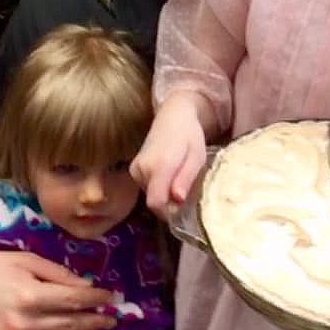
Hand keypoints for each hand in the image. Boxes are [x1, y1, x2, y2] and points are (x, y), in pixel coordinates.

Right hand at [0, 251, 116, 329]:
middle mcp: (26, 323)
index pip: (74, 299)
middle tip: (114, 319)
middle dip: (94, 321)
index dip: (96, 299)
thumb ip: (56, 274)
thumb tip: (85, 286)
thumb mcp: (24, 260)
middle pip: (70, 324)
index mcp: (32, 295)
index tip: (113, 297)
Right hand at [131, 91, 210, 214]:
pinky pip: (147, 188)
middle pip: (154, 202)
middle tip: (187, 189)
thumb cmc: (190, 136)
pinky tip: (169, 174)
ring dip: (165, 194)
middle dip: (170, 203)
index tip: (183, 209)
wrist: (173, 117)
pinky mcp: (133, 170)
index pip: (156, 203)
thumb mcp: (196, 158)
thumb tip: (176, 201)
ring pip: (150, 196)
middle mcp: (142, 168)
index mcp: (159, 165)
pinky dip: (158, 188)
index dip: (169, 213)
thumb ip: (185, 179)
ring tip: (178, 177)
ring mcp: (135, 169)